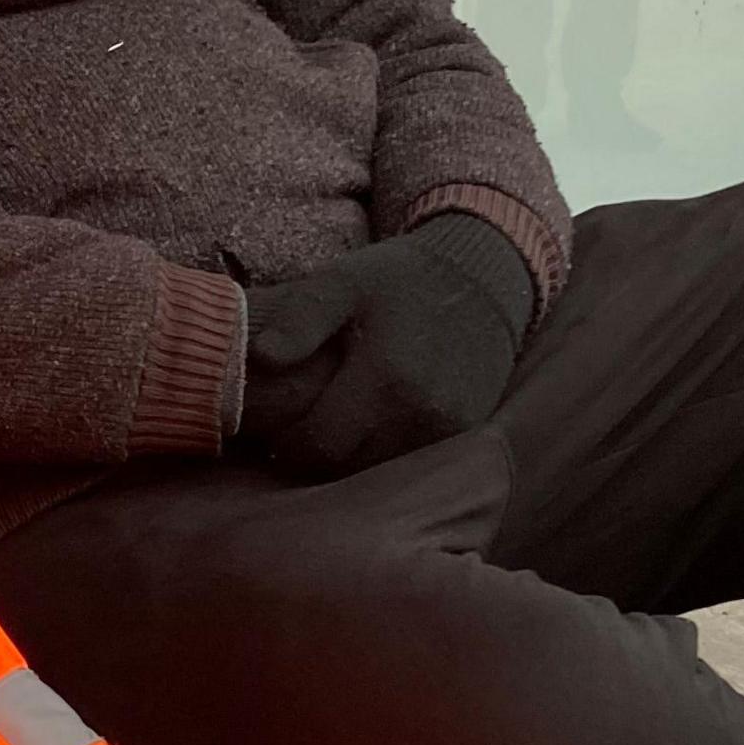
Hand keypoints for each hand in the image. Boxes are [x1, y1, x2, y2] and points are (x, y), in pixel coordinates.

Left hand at [237, 212, 534, 478]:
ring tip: (339, 419)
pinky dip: (386, 447)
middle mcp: (422, 413)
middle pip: (346, 465)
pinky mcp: (466, 433)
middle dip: (317, 452)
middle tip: (302, 425)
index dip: (290, 442)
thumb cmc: (399, 278)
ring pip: (377, 467)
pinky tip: (375, 418)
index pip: (319, 445)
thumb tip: (261, 356)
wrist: (482, 278)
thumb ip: (300, 318)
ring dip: (352, 453)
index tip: (278, 426)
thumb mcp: (343, 281)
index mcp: (387, 377)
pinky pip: (409, 458)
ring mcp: (448, 428)